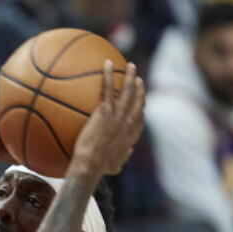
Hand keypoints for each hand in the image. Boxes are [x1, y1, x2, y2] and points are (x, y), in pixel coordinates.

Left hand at [72, 60, 145, 177]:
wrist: (91, 164)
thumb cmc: (100, 168)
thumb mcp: (116, 166)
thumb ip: (124, 158)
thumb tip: (128, 153)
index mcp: (132, 133)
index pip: (140, 116)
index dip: (141, 106)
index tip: (141, 99)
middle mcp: (129, 120)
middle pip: (138, 99)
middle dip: (140, 87)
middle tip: (137, 78)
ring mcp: (119, 114)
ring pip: (129, 89)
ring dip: (130, 75)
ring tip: (129, 66)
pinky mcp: (106, 110)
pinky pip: (108, 87)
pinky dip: (108, 73)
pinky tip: (106, 63)